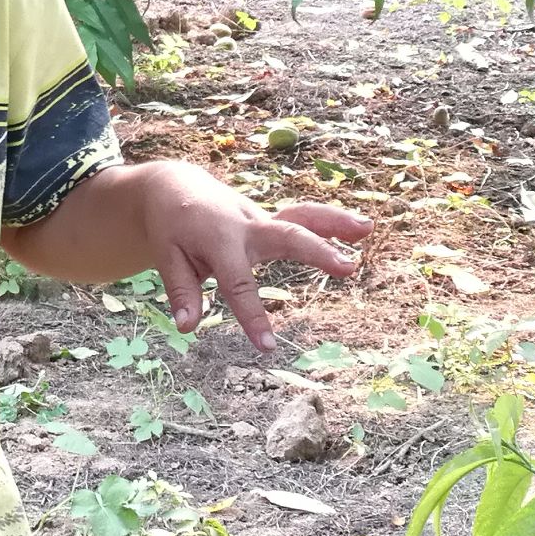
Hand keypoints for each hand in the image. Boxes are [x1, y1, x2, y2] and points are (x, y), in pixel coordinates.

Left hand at [141, 164, 370, 352]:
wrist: (176, 188)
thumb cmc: (171, 228)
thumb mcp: (167, 258)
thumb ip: (181, 291)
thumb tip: (187, 327)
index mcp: (218, 239)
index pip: (238, 283)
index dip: (252, 316)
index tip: (268, 347)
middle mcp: (246, 225)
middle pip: (285, 236)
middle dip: (316, 251)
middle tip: (348, 267)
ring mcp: (262, 218)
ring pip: (301, 215)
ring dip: (335, 222)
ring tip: (367, 229)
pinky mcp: (272, 218)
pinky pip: (303, 216)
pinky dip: (331, 220)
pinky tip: (361, 229)